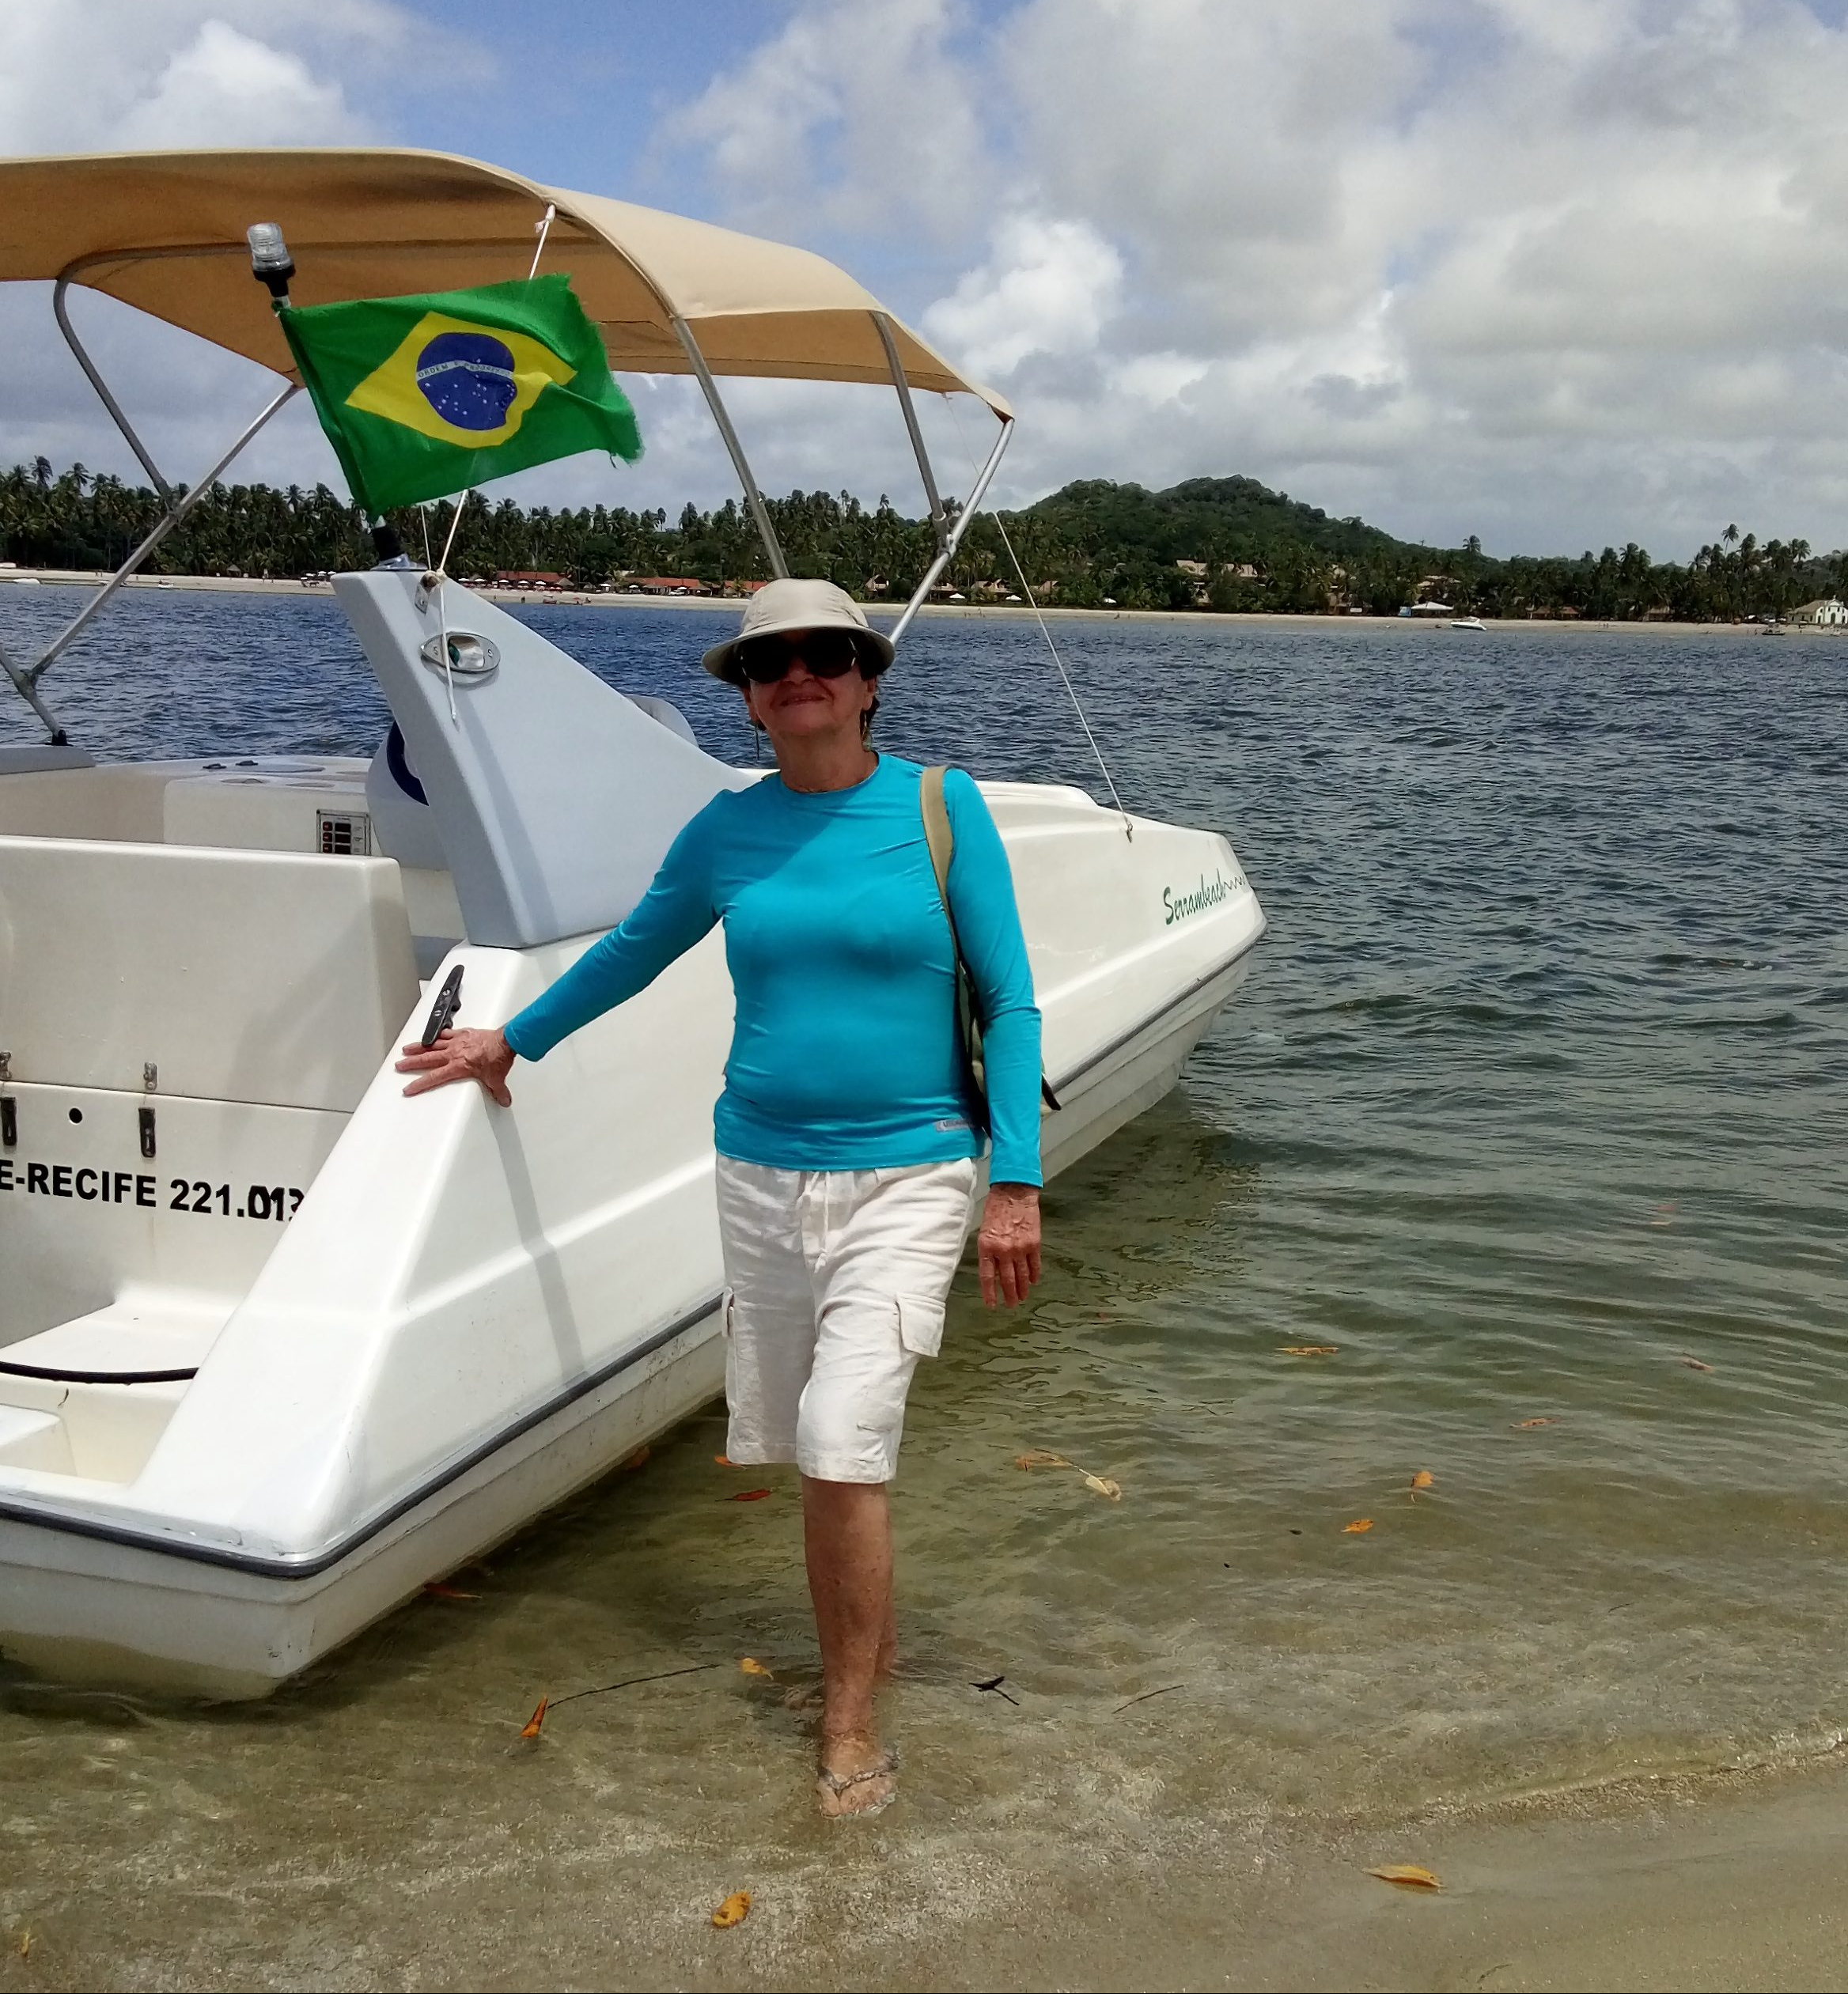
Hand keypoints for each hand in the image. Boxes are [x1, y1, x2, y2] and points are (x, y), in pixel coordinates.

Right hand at [395, 1026, 514, 1105]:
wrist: (506, 1041)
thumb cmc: (498, 1058)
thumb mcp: (496, 1079)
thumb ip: (498, 1091)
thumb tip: (504, 1100)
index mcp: (457, 1067)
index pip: (434, 1078)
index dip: (419, 1084)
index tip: (408, 1088)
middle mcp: (453, 1054)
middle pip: (427, 1059)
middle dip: (411, 1063)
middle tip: (399, 1065)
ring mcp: (457, 1042)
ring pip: (433, 1044)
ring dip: (419, 1047)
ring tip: (407, 1049)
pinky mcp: (464, 1033)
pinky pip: (447, 1033)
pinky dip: (439, 1034)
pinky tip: (432, 1035)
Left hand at [978, 1182, 1041, 1308]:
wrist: (1014, 1193)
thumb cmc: (995, 1208)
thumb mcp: (984, 1231)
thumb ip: (988, 1251)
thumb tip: (993, 1269)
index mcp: (987, 1247)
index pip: (987, 1277)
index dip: (990, 1293)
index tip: (992, 1305)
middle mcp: (1003, 1251)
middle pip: (1006, 1280)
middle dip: (1009, 1295)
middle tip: (1012, 1305)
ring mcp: (1020, 1248)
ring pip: (1022, 1275)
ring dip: (1022, 1288)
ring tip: (1023, 1297)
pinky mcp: (1034, 1244)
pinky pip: (1034, 1264)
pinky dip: (1034, 1274)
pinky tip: (1034, 1281)